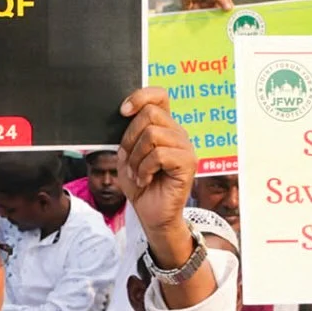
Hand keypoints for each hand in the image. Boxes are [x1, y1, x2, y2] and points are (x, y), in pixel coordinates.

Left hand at [117, 87, 195, 266]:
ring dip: (136, 158)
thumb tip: (124, 114)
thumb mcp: (127, 155)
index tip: (123, 111)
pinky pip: (159, 155)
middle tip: (129, 159)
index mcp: (164, 126)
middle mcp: (177, 133)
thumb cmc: (140, 184)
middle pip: (150, 114)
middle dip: (130, 138)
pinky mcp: (188, 162)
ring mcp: (185, 147)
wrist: (151, 214)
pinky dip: (145, 169)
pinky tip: (146, 180)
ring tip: (138, 174)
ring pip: (152, 135)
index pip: (159, 96)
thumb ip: (128, 134)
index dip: (140, 96)